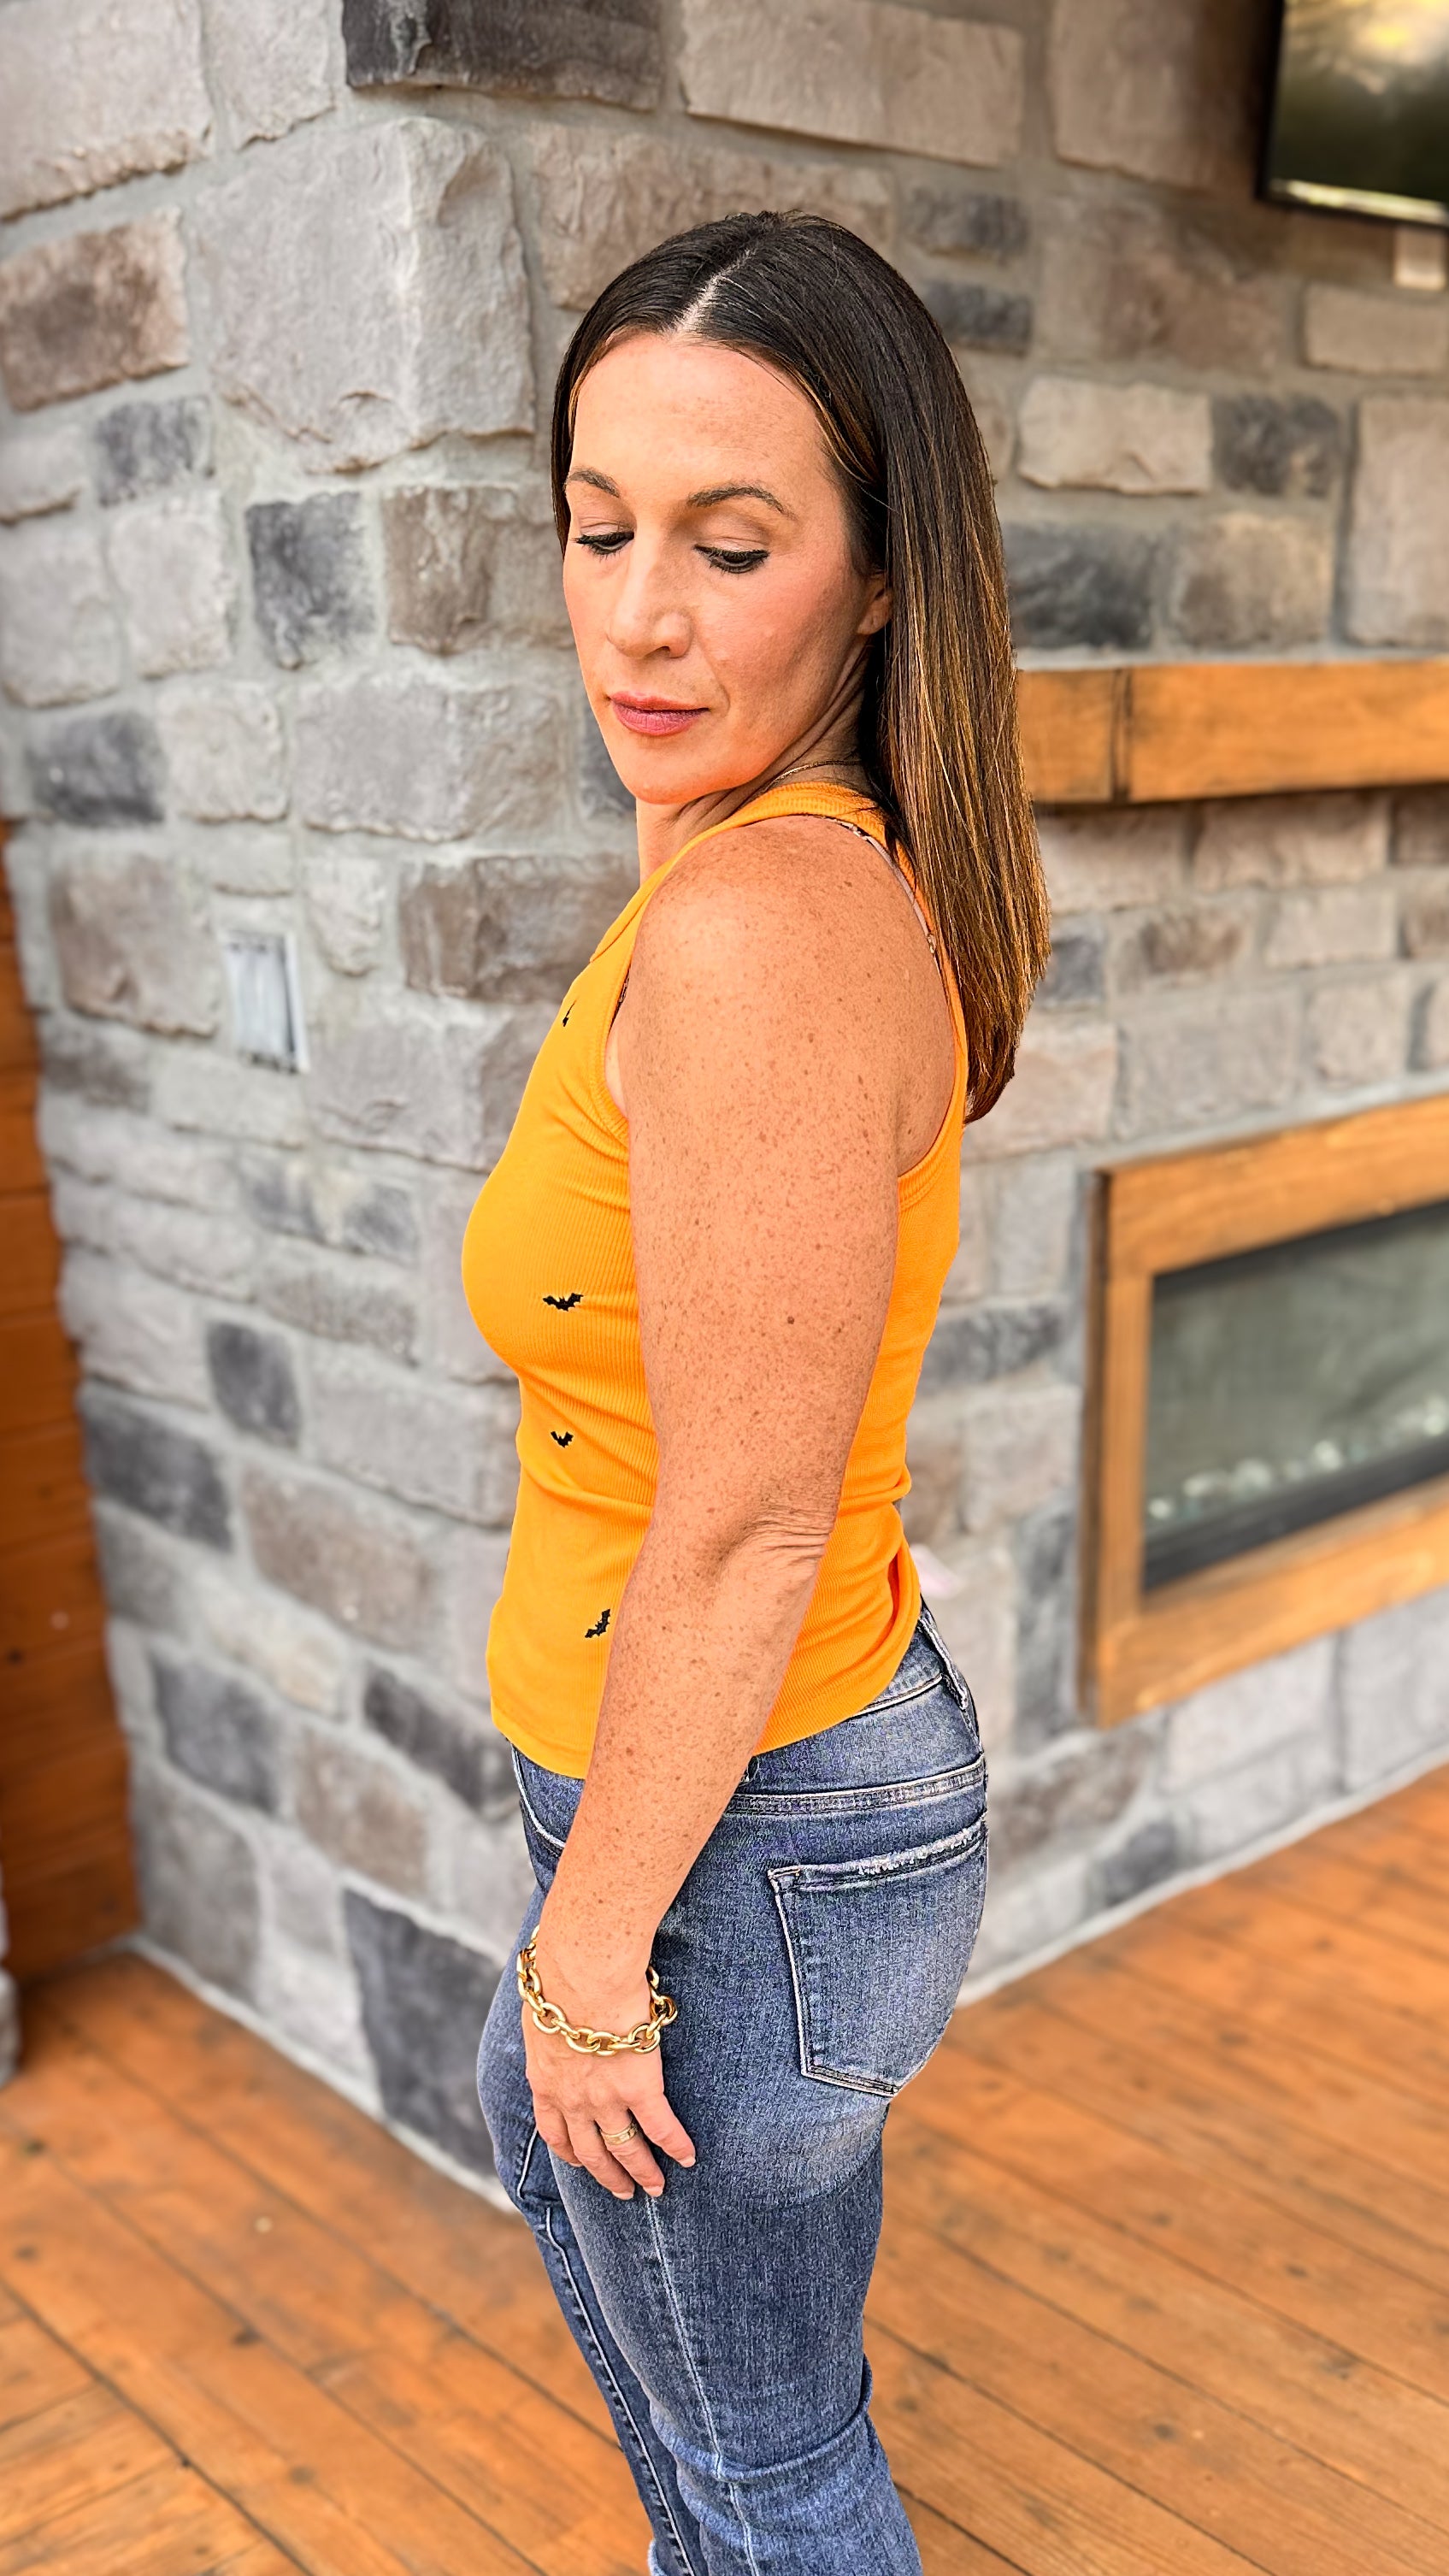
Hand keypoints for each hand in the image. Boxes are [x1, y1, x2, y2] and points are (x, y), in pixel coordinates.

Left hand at [522, 1928, 695, 2200]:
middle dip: (607, 2176)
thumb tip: (559, 2021)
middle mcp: (572, 2100)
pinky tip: (688, 2157)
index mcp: (546, 2082)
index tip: (581, 2163)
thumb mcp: (542, 2014)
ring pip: (625, 2148)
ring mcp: (605, 2099)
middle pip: (590, 2152)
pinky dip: (676, 2146)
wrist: (581, 1973)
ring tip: (656, 2187)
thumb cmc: (559, 1978)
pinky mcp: (639, 2088)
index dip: (570, 2152)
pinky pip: (661, 2126)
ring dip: (641, 2172)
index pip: (554, 2131)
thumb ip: (552, 2032)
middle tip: (623, 2192)